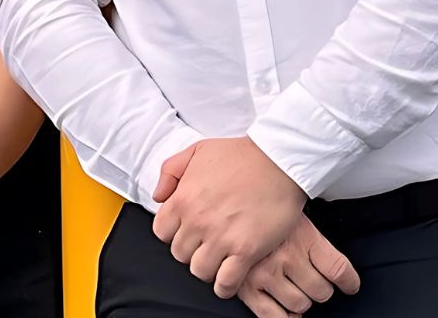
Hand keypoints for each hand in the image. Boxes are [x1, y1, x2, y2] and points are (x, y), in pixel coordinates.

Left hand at [150, 137, 306, 297]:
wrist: (278, 161)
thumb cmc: (240, 155)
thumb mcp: (195, 151)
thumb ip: (170, 172)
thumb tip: (158, 197)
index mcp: (182, 199)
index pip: (161, 232)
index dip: (173, 234)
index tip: (185, 232)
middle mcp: (197, 221)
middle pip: (180, 254)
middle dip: (190, 251)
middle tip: (205, 245)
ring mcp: (221, 238)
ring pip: (199, 271)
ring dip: (207, 268)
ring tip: (218, 261)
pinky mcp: (247, 250)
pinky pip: (226, 282)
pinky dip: (225, 286)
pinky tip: (229, 280)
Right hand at [234, 216, 361, 317]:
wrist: (224, 199)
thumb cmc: (258, 206)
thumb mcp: (292, 212)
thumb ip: (312, 237)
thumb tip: (334, 268)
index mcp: (301, 235)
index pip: (338, 269)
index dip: (349, 282)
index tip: (349, 285)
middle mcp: (285, 256)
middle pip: (321, 291)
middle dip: (319, 289)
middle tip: (310, 279)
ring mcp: (264, 273)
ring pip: (300, 304)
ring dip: (300, 301)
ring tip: (292, 288)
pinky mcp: (245, 287)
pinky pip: (272, 316)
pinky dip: (284, 317)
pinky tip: (284, 307)